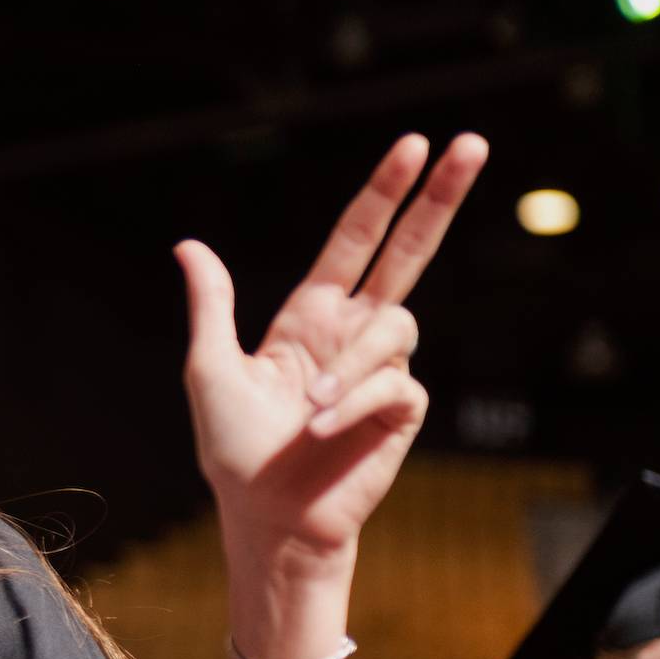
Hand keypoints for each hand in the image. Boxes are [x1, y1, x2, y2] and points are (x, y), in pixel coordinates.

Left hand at [177, 133, 488, 570]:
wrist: (265, 516)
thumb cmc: (235, 450)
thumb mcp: (209, 367)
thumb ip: (212, 304)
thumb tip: (188, 245)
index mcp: (311, 315)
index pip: (356, 240)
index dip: (383, 192)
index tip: (415, 144)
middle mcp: (353, 334)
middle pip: (411, 252)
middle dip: (439, 198)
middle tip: (471, 142)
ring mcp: (381, 370)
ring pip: (395, 327)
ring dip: (348, 365)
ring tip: (306, 411)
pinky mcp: (401, 409)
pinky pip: (392, 383)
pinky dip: (351, 402)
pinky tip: (321, 428)